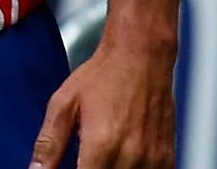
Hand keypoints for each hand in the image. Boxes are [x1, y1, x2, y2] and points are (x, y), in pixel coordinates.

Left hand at [31, 42, 176, 168]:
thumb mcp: (63, 104)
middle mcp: (131, 157)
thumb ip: (49, 143)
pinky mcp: (168, 158)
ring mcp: (153, 160)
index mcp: (101, 146)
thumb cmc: (103, 76)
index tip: (70, 166)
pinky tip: (121, 159)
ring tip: (101, 156)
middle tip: (84, 158)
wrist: (141, 57)